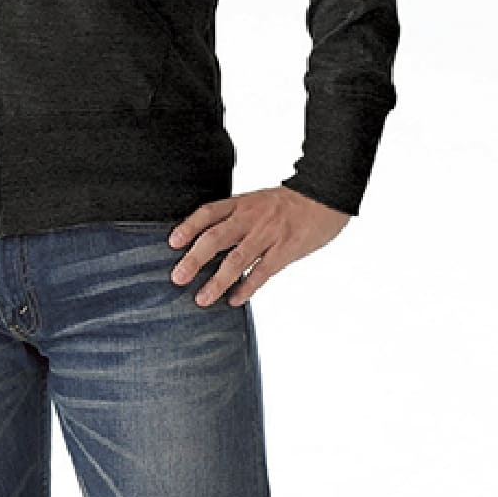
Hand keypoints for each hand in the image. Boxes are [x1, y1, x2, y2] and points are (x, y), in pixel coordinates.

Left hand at [168, 185, 350, 306]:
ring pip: (237, 259)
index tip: (172, 242)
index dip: (189, 226)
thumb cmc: (290, 202)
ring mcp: (268, 234)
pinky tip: (234, 300)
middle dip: (194, 259)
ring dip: (217, 281)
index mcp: (242, 204)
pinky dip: (247, 288)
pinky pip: (263, 272)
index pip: (208, 213)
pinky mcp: (286, 250)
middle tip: (177, 277)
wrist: (326, 196)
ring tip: (202, 299)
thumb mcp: (258, 201)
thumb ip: (237, 218)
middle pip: (216, 238)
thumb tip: (211, 239)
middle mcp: (251, 218)